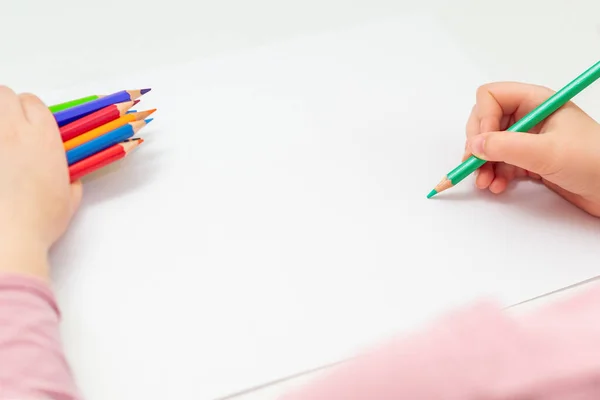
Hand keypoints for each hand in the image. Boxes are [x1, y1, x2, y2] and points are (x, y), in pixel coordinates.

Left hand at [0, 86, 81, 278]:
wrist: (6, 238)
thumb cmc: (38, 221)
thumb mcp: (69, 201)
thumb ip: (70, 182)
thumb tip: (69, 180)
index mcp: (44, 138)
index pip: (33, 103)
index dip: (32, 113)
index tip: (31, 126)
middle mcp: (13, 130)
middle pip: (4, 95)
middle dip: (7, 107)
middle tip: (8, 129)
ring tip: (0, 143)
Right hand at [464, 82, 599, 216]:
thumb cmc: (594, 162)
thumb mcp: (547, 152)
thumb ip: (507, 147)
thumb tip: (475, 145)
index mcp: (536, 102)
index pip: (492, 97)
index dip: (482, 119)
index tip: (483, 144)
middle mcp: (530, 117)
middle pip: (485, 121)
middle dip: (478, 144)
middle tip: (475, 164)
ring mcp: (529, 140)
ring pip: (490, 145)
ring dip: (483, 163)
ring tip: (484, 181)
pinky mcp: (531, 161)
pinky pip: (501, 163)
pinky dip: (494, 174)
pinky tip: (497, 186)